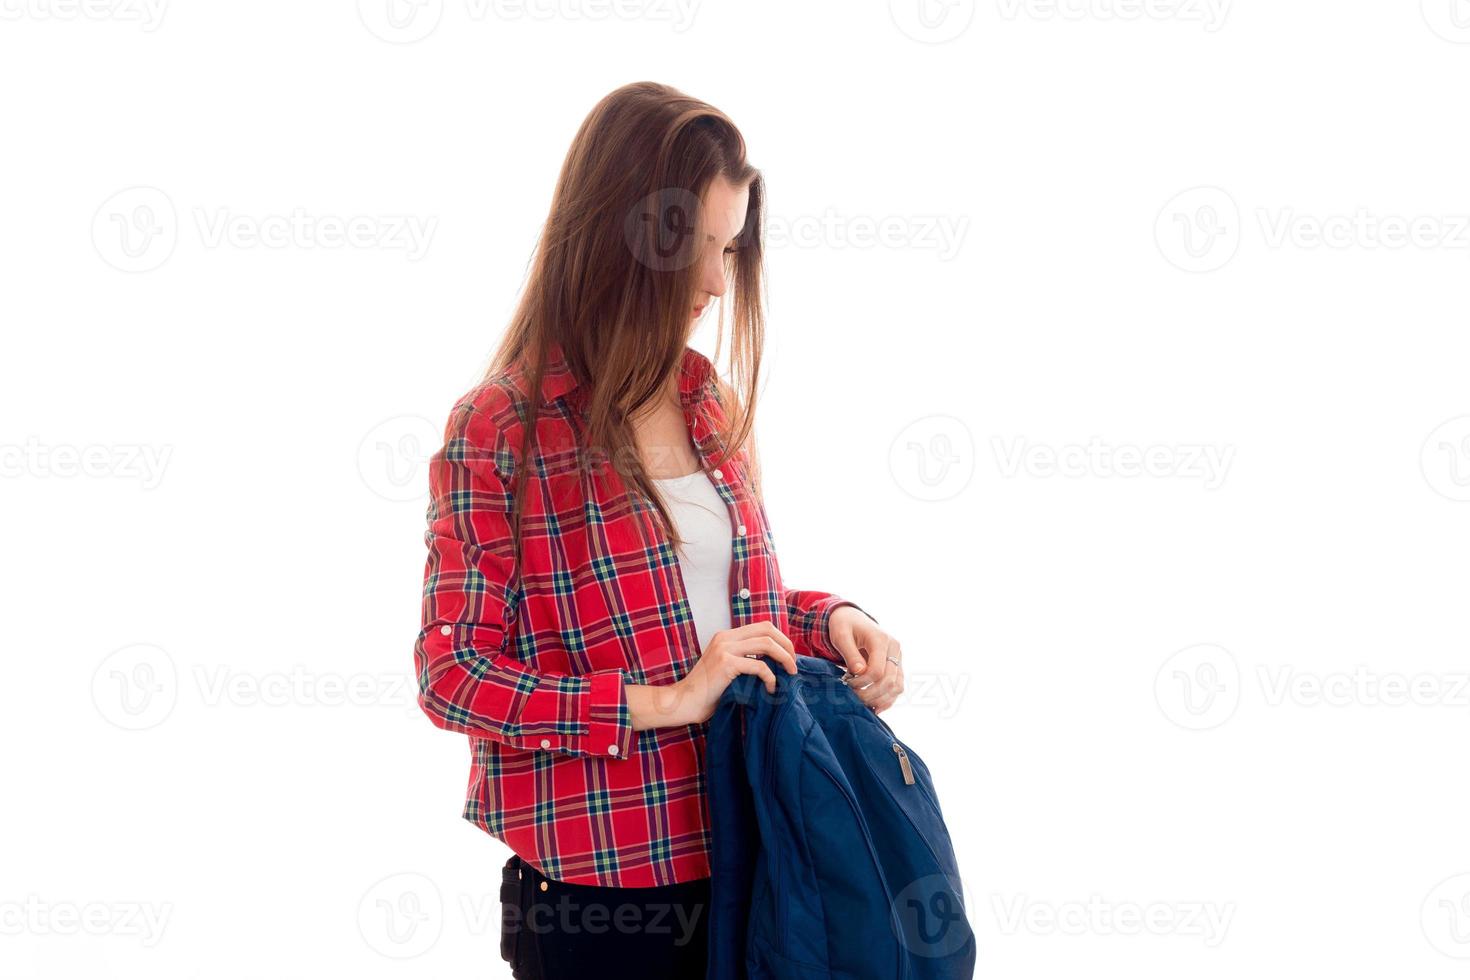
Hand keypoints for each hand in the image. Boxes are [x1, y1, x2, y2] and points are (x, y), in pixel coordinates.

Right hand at [626, 622, 798, 728]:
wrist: (682, 702)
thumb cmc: (706, 692)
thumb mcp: (727, 669)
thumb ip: (745, 659)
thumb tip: (774, 663)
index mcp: (726, 636)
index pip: (762, 626)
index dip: (781, 639)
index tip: (788, 657)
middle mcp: (725, 638)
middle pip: (768, 629)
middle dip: (786, 645)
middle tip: (793, 665)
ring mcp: (725, 649)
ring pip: (767, 644)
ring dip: (784, 659)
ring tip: (789, 675)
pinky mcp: (726, 664)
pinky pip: (759, 666)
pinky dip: (771, 678)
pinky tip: (771, 689)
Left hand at [828, 605, 903, 713]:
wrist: (852, 619)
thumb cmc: (844, 626)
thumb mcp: (841, 635)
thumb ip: (850, 654)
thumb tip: (860, 672)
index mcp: (881, 640)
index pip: (877, 670)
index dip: (862, 682)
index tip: (847, 683)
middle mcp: (894, 649)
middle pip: (889, 681)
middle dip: (870, 694)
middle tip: (853, 698)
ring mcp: (898, 658)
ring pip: (897, 687)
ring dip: (881, 700)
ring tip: (864, 704)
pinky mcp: (896, 666)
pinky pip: (898, 687)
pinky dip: (888, 699)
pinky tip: (875, 707)